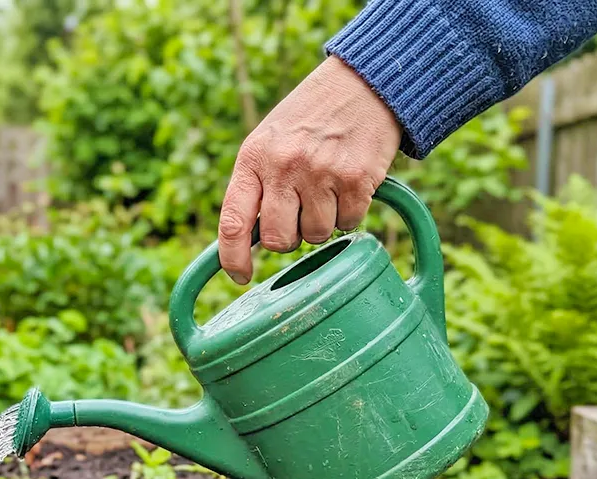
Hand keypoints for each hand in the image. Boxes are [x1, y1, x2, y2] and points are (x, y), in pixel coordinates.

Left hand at [217, 56, 401, 283]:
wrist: (364, 83)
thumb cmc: (310, 118)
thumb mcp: (269, 142)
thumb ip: (256, 185)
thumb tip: (245, 241)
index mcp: (254, 158)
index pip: (233, 222)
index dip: (232, 258)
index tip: (239, 277)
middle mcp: (284, 166)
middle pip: (277, 239)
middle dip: (288, 239)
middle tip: (298, 217)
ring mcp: (321, 173)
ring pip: (315, 236)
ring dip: (322, 223)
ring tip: (326, 190)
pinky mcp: (357, 179)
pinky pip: (349, 224)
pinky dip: (351, 213)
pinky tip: (349, 185)